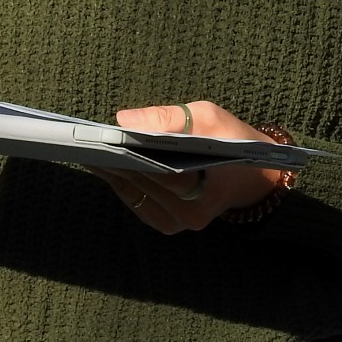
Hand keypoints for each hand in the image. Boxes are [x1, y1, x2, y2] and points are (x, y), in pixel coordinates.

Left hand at [96, 101, 287, 232]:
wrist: (256, 174)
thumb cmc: (234, 140)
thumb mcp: (209, 116)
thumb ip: (167, 118)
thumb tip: (123, 120)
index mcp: (207, 184)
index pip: (162, 171)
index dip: (129, 154)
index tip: (103, 138)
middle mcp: (192, 210)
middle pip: (144, 183)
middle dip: (114, 160)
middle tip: (86, 140)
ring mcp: (182, 222)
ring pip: (137, 194)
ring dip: (113, 173)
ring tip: (90, 149)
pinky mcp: (172, 225)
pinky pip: (139, 205)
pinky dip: (122, 185)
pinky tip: (107, 167)